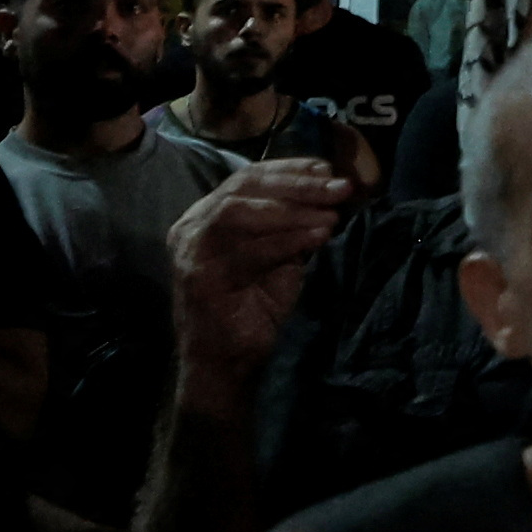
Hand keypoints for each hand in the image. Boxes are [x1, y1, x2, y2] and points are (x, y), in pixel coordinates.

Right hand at [166, 160, 359, 383]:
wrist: (226, 364)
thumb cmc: (254, 308)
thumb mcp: (279, 257)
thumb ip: (294, 225)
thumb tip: (332, 190)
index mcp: (206, 215)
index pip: (248, 177)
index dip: (289, 169)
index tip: (327, 168)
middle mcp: (191, 226)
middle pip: (244, 188)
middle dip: (298, 185)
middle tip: (340, 188)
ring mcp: (192, 251)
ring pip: (241, 213)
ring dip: (293, 211)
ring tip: (332, 215)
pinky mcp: (200, 278)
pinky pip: (248, 252)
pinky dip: (287, 242)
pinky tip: (318, 238)